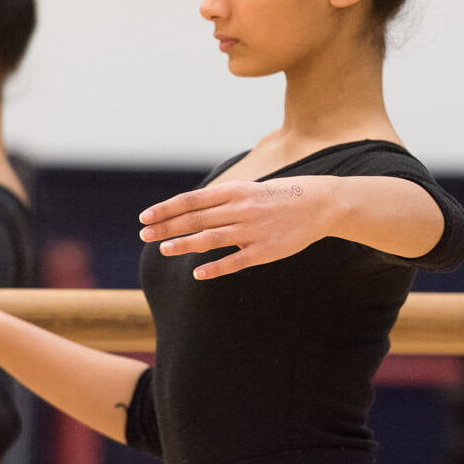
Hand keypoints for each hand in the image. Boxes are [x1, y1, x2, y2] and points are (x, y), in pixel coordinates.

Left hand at [138, 176, 338, 279]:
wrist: (319, 204)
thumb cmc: (278, 197)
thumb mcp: (248, 190)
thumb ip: (221, 201)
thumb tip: (190, 211)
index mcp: (234, 191)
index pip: (191, 200)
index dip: (166, 209)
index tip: (145, 217)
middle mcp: (240, 208)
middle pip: (196, 219)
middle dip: (167, 227)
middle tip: (144, 235)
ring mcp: (253, 230)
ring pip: (211, 238)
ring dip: (185, 244)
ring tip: (163, 250)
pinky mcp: (265, 250)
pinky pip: (236, 261)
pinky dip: (215, 267)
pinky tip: (197, 273)